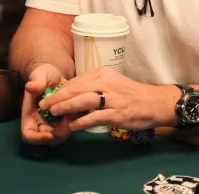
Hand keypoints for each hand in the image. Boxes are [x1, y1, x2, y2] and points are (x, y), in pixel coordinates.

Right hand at [21, 63, 75, 145]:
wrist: (56, 74)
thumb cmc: (44, 74)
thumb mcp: (40, 75)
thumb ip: (36, 82)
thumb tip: (31, 87)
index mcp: (30, 115)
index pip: (28, 135)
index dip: (37, 139)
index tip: (49, 134)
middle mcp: (41, 122)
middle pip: (48, 139)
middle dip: (59, 133)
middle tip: (69, 121)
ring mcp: (54, 122)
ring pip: (61, 135)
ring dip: (69, 127)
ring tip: (76, 112)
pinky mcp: (65, 119)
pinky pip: (71, 126)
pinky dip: (77, 121)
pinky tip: (81, 109)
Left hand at [38, 67, 178, 130]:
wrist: (154, 102)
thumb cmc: (131, 93)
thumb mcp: (112, 83)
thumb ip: (94, 87)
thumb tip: (72, 96)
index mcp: (104, 73)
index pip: (78, 80)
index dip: (62, 89)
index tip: (50, 96)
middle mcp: (106, 82)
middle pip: (77, 88)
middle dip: (59, 97)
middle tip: (44, 104)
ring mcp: (111, 98)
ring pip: (83, 100)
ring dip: (66, 107)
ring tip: (54, 112)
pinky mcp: (116, 113)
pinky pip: (94, 117)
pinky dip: (81, 121)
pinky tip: (72, 125)